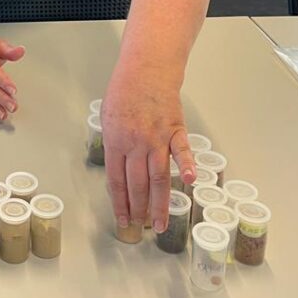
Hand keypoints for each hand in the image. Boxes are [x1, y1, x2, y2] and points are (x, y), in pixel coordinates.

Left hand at [101, 62, 195, 233]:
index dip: (120, 203)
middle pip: (138, 184)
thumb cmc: (125, 90)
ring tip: (160, 223)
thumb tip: (118, 167)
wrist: (146, 69)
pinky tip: (189, 181)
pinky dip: (186, 166)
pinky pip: (182, 151)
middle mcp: (136, 143)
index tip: (123, 219)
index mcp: (116, 141)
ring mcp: (157, 138)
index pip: (117, 181)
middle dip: (139, 209)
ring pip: (159, 177)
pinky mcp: (176, 130)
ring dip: (159, 203)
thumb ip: (114, 144)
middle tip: (141, 227)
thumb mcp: (107, 117)